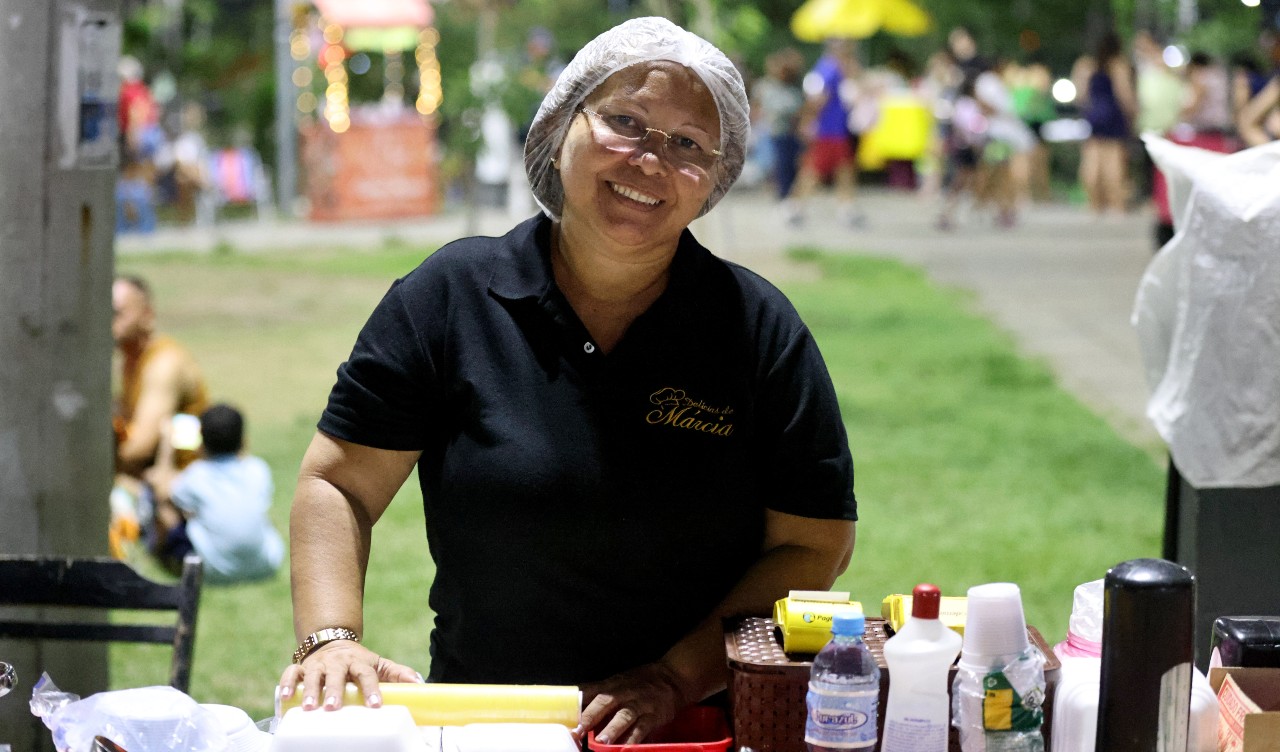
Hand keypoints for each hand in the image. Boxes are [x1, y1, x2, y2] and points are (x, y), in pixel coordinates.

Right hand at [277, 640, 422, 711]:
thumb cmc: (358, 662)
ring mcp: (317, 664)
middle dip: (334, 691)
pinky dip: (285, 683)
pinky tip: (283, 697)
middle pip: (336, 675)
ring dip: (309, 690)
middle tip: (333, 707)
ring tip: (309, 707)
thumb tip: (420, 683)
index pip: (367, 675)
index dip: (372, 689)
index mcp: (358, 663)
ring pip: (311, 675)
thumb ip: (397, 673)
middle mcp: (337, 663)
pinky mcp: (300, 667)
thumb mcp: (379, 664)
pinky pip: (290, 673)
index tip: (375, 705)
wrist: (332, 642)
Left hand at [576, 662, 692, 744]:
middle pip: (605, 702)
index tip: (563, 716)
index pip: (590, 692)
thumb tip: (573, 704)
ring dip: (612, 729)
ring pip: (624, 715)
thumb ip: (598, 693)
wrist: (673, 677)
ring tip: (601, 742)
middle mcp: (624, 692)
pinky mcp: (654, 715)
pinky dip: (634, 738)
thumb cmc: (640, 682)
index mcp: (611, 685)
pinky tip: (626, 748)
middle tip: (577, 731)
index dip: (576, 704)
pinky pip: (643, 727)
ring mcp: (640, 704)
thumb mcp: (618, 682)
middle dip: (590, 716)